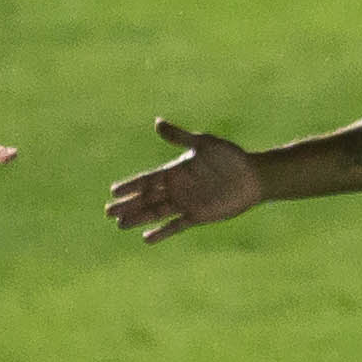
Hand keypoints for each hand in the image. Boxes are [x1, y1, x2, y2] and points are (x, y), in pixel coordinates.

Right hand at [106, 119, 259, 242]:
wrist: (252, 177)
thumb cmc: (229, 157)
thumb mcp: (204, 144)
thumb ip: (180, 137)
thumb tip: (157, 122)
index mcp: (174, 170)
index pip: (147, 179)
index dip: (131, 185)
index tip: (113, 190)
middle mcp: (176, 188)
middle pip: (147, 198)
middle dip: (128, 205)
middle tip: (108, 212)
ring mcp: (185, 203)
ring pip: (156, 213)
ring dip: (138, 218)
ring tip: (120, 225)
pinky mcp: (197, 216)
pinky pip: (175, 226)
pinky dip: (161, 232)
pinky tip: (146, 238)